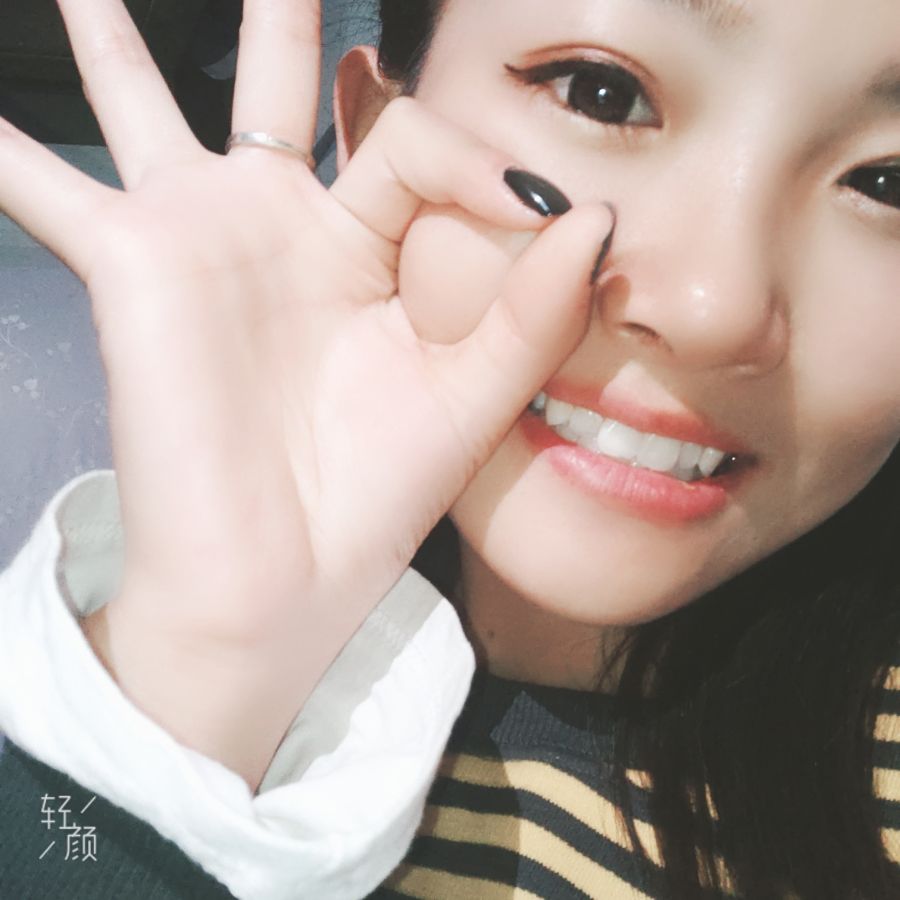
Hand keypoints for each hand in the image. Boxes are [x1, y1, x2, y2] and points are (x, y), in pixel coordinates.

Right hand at [0, 0, 613, 786]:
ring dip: (121, 39)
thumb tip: (595, 220)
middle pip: (288, 88)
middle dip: (287, 17)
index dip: (475, 162)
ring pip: (157, 103)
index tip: (534, 202)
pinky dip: (9, 153)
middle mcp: (284, 229)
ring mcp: (201, 237)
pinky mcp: (133, 265)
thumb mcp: (469, 398)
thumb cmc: (375, 496)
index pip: (416, 148)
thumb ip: (532, 311)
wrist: (283, 576)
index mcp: (368, 253)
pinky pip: (48, 190)